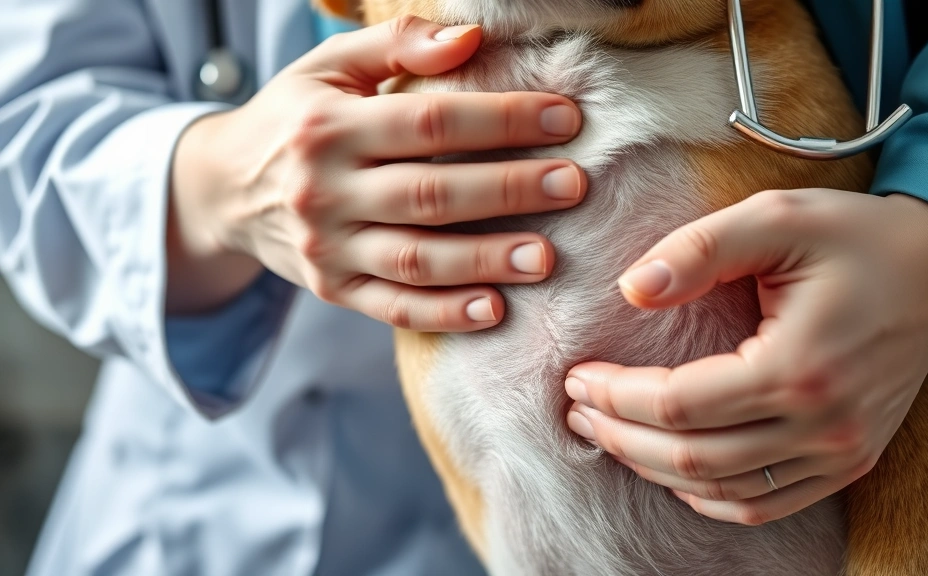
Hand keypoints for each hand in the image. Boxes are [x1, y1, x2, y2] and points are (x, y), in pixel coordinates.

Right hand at [168, 17, 585, 327]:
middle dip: (508, 190)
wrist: (223, 190)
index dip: (500, 120)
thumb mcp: (329, 69)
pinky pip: (392, 308)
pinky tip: (493, 309)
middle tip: (573, 185)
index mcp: (328, 127)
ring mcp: (326, 248)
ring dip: (484, 260)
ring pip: (415, 259)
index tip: (564, 119)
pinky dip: (443, 313)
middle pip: (429, 194)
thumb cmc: (293, 118)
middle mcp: (323, 190)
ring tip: (545, 257)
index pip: (428, 122)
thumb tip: (471, 38)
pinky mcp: (333, 289)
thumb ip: (397, 47)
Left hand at [563, 189, 927, 524]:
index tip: (577, 375)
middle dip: (620, 438)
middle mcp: (824, 424)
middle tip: (577, 410)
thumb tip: (631, 290)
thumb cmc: (856, 237)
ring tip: (608, 435)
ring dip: (654, 470)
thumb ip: (699, 250)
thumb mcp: (778, 217)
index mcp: (800, 365)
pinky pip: (767, 503)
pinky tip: (675, 474)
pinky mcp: (849, 461)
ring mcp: (841, 451)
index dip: (615, 396)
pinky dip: (712, 497)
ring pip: (724, 490)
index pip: (678, 405)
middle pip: (692, 459)